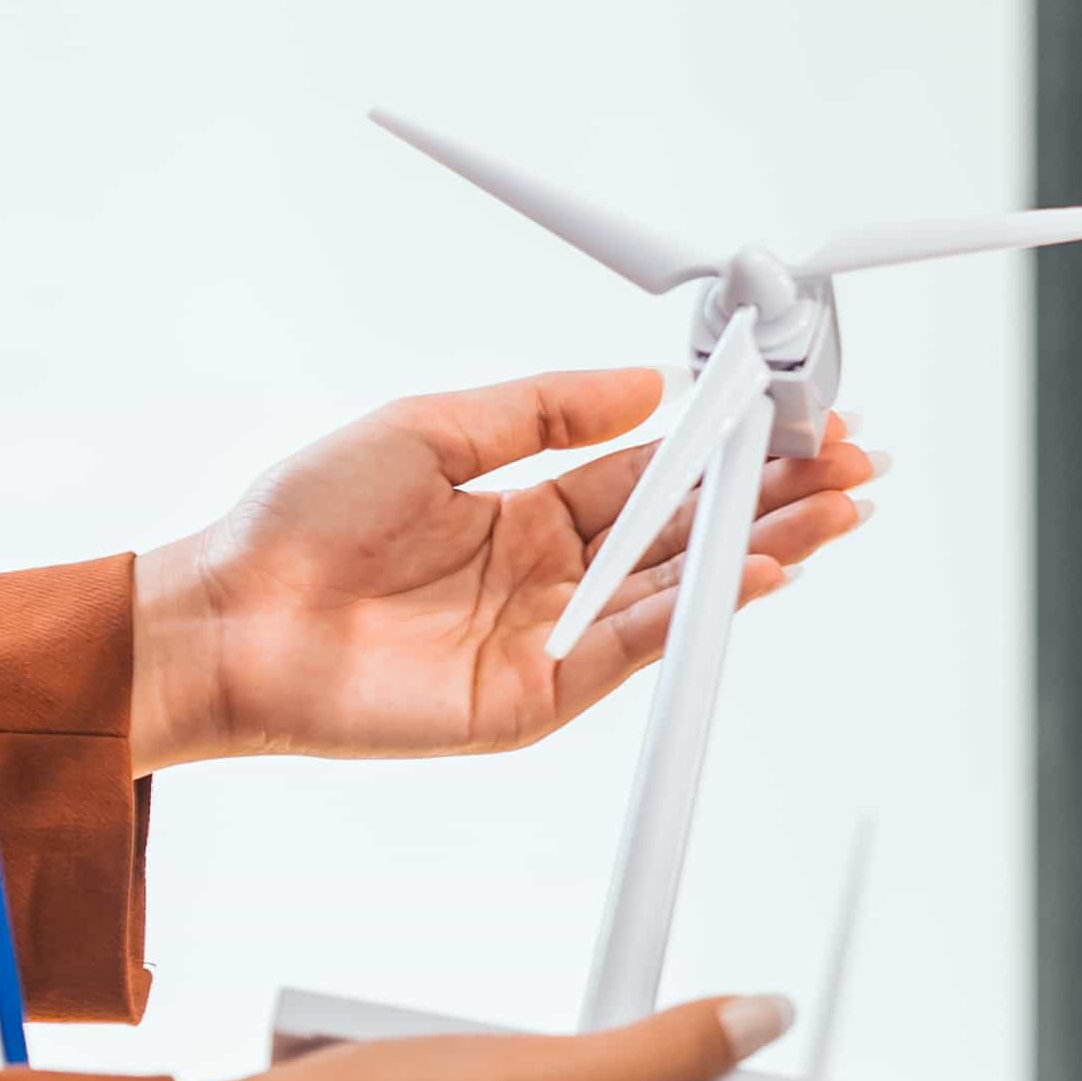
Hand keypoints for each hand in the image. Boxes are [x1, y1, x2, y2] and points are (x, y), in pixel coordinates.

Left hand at [129, 371, 875, 771]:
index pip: (662, 477)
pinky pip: (637, 649)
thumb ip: (545, 410)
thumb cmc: (297, 522)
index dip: (733, 448)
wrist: (224, 619)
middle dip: (780, 496)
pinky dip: (701, 611)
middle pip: (694, 533)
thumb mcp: (430, 426)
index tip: (798, 417)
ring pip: (685, 590)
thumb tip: (648, 383)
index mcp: (531, 512)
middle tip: (856, 464)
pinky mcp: (539, 697)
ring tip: (838, 509)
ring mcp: (554, 639)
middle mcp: (556, 576)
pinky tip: (757, 571)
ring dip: (767, 547)